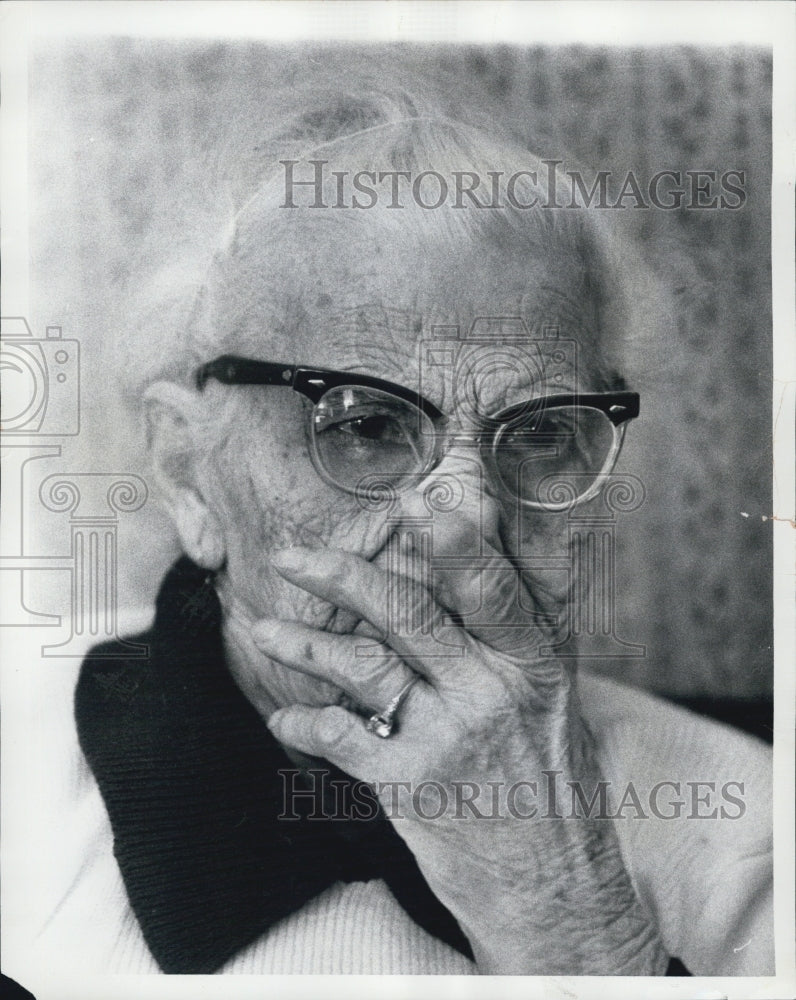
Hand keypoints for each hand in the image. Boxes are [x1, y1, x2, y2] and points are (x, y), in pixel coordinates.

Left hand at [251, 529, 667, 974]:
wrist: (557, 886)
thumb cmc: (552, 779)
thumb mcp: (556, 693)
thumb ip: (524, 624)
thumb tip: (500, 551)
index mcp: (532, 660)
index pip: (492, 586)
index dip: (452, 541)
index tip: (412, 501)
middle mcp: (493, 691)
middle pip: (410, 615)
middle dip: (344, 578)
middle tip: (293, 557)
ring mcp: (452, 738)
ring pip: (365, 668)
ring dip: (306, 645)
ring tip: (266, 629)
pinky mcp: (414, 787)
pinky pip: (342, 740)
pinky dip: (304, 724)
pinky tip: (283, 717)